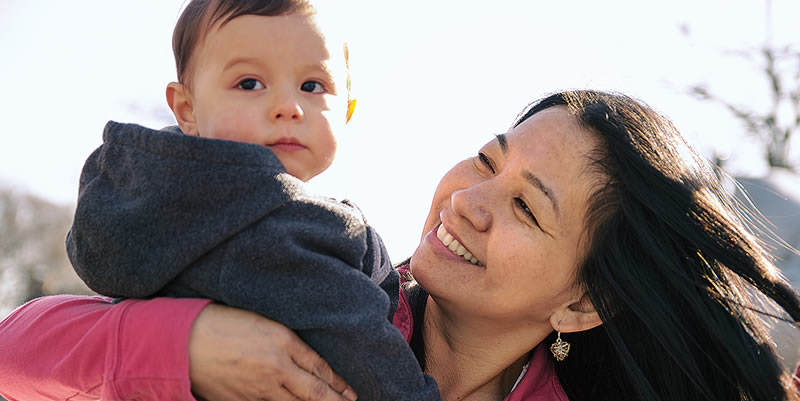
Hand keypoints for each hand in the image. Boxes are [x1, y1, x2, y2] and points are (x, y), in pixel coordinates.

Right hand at [188, 303, 357, 400]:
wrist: (184, 342)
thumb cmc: (223, 323)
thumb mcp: (263, 323)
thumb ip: (288, 344)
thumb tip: (308, 363)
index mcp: (283, 343)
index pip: (320, 369)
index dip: (338, 384)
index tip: (351, 394)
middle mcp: (277, 369)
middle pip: (315, 394)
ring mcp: (259, 391)